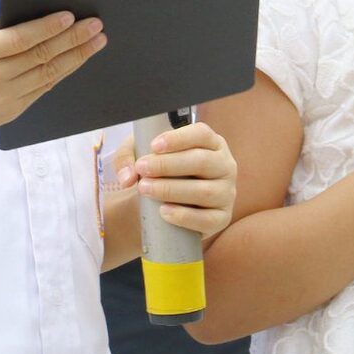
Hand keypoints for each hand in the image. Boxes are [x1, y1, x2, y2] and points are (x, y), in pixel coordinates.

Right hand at [0, 12, 105, 138]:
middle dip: (72, 39)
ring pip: (48, 73)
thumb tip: (36, 15)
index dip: (47, 27)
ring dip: (77, 56)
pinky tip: (78, 59)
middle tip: (96, 25)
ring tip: (97, 41)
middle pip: (40, 56)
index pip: (19, 39)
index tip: (70, 16)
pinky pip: (44, 88)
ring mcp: (4, 98)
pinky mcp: (13, 111)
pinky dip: (63, 72)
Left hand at [116, 121, 238, 241]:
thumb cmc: (160, 174)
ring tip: (145, 189)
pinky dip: (184, 216)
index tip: (153, 146)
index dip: (178, 138)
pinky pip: (207, 219)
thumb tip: (128, 177)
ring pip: (203, 191)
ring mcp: (226, 193)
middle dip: (168, 165)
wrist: (164, 207)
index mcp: (211, 144)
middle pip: (202, 161)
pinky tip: (163, 212)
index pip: (201, 134)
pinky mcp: (222, 218)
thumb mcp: (141, 156)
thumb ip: (128, 158)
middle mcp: (225, 165)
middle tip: (142, 169)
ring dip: (171, 190)